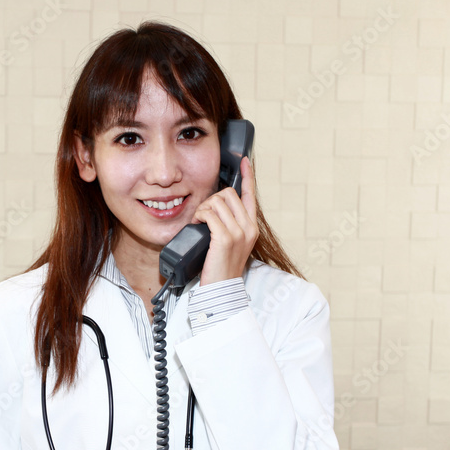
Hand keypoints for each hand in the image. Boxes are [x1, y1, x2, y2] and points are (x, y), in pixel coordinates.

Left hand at [190, 157, 258, 284]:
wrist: (222, 288)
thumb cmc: (220, 266)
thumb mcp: (230, 242)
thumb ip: (228, 224)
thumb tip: (215, 207)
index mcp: (252, 227)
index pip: (251, 195)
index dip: (248, 176)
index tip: (244, 162)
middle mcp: (249, 227)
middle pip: (229, 194)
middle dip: (211, 199)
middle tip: (204, 215)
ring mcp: (238, 233)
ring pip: (217, 202)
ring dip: (203, 209)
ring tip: (199, 222)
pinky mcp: (225, 238)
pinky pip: (209, 215)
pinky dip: (200, 217)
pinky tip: (197, 225)